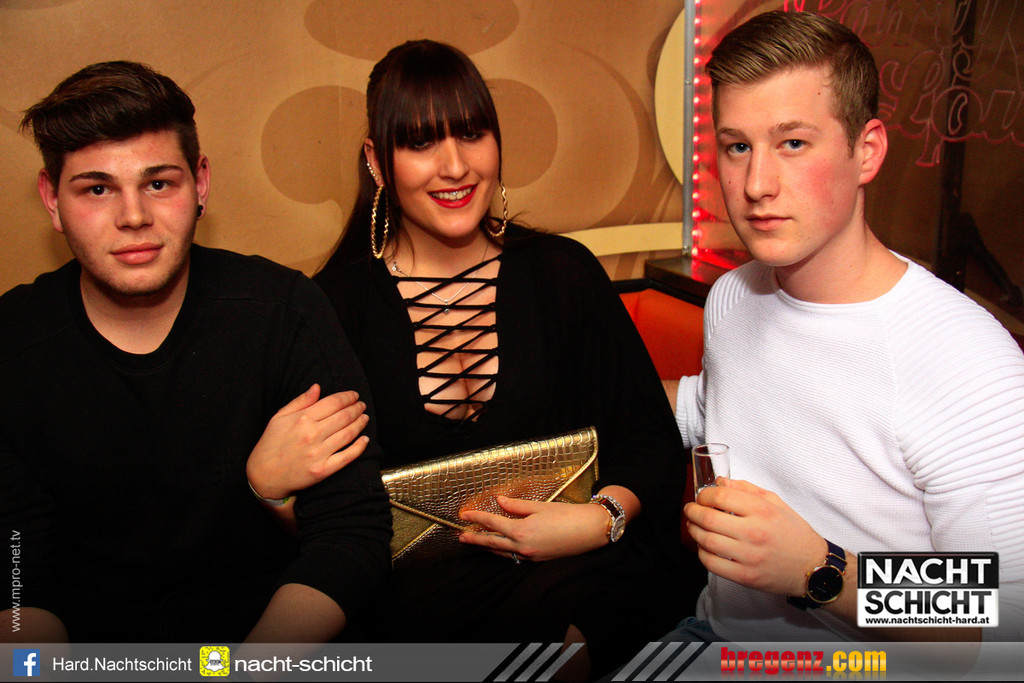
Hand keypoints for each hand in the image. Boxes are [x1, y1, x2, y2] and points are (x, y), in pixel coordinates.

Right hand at [246, 384, 369, 499]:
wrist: (264, 476)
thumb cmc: (271, 444)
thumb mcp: (279, 417)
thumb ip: (300, 401)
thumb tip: (317, 387)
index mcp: (302, 419)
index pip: (333, 403)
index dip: (347, 397)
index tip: (354, 396)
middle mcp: (312, 435)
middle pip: (344, 417)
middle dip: (356, 409)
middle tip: (362, 405)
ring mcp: (318, 453)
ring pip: (348, 434)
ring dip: (360, 424)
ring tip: (365, 418)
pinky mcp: (323, 470)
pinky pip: (347, 457)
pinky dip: (359, 447)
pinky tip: (365, 440)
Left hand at [458, 496, 610, 561]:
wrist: (589, 531)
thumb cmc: (567, 515)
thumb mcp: (539, 506)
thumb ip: (516, 505)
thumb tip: (500, 502)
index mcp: (521, 531)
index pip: (492, 524)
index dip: (477, 519)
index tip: (465, 515)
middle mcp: (522, 546)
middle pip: (492, 542)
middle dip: (475, 539)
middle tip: (462, 536)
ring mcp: (530, 555)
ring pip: (502, 552)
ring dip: (488, 547)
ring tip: (477, 543)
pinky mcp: (537, 559)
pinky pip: (513, 557)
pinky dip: (503, 552)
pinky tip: (500, 548)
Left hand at [684, 478, 825, 596]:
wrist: (813, 568)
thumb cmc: (793, 533)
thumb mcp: (776, 503)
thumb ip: (746, 489)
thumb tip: (720, 482)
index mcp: (762, 511)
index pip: (721, 496)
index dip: (704, 495)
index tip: (701, 496)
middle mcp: (755, 533)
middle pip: (709, 518)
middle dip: (692, 511)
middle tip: (690, 509)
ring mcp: (750, 557)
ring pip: (707, 541)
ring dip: (694, 531)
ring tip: (693, 525)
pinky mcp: (746, 577)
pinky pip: (712, 564)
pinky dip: (701, 553)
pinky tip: (704, 546)